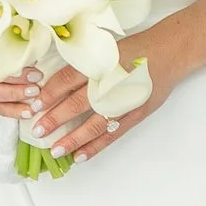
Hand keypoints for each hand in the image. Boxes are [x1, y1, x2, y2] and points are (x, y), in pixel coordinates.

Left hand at [0, 12, 189, 167]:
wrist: (170, 52)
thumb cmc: (136, 49)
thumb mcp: (106, 49)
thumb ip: (84, 65)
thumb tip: (54, 82)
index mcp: (100, 65)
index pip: (68, 80)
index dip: (50, 93)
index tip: (34, 105)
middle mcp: (110, 84)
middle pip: (77, 104)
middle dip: (55, 119)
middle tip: (38, 131)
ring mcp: (124, 102)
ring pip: (94, 124)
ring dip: (73, 139)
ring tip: (56, 150)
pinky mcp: (135, 115)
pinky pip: (112, 135)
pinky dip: (96, 147)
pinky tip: (81, 156)